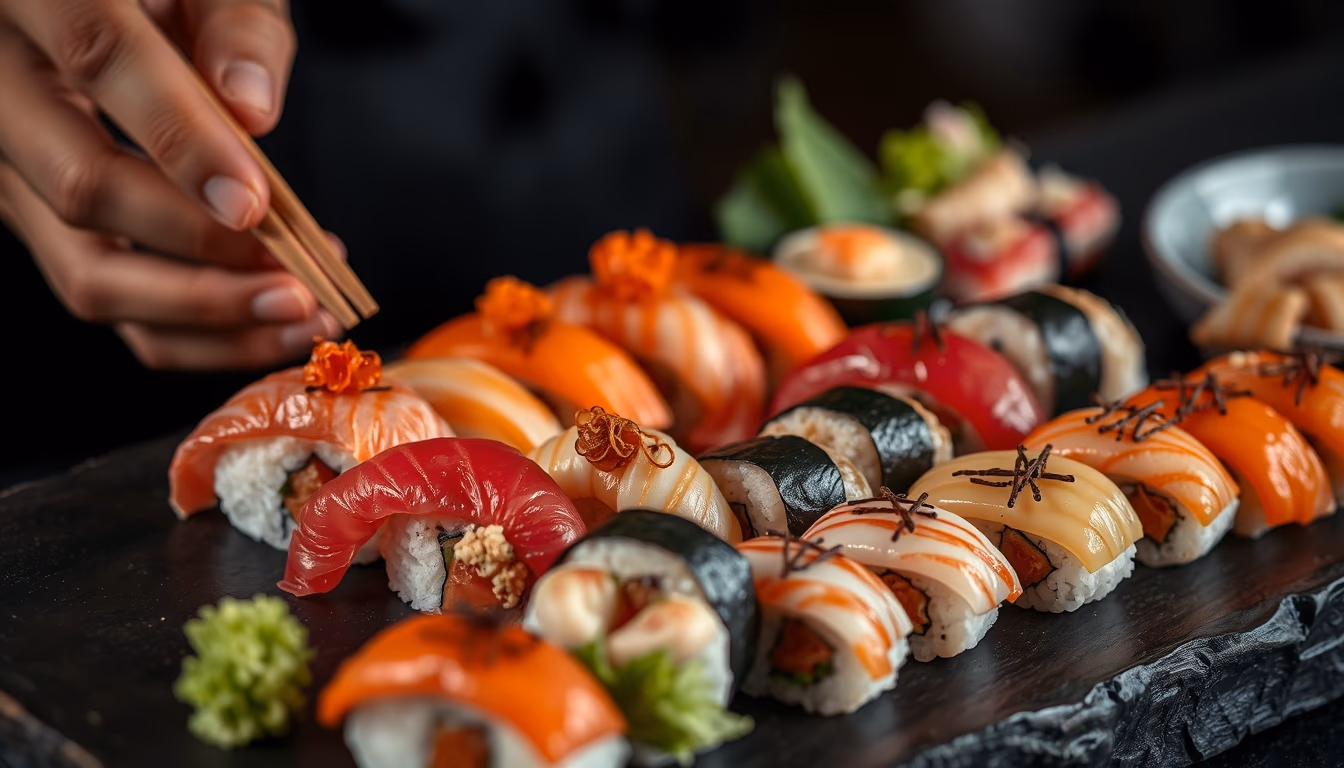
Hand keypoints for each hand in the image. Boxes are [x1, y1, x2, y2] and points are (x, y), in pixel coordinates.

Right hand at [0, 0, 340, 369]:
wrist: (109, 6)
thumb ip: (232, 22)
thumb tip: (250, 111)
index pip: (96, 55)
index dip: (179, 135)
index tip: (254, 201)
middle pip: (81, 187)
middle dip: (202, 249)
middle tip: (299, 279)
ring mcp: (10, 169)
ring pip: (86, 270)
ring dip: (206, 310)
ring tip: (302, 313)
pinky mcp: (42, 222)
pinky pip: (110, 295)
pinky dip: (194, 327)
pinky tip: (269, 320)